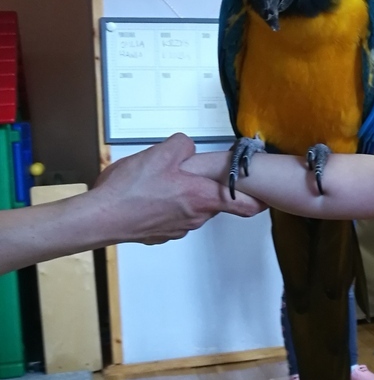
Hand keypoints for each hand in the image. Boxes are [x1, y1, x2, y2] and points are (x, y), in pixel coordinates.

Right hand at [92, 134, 263, 244]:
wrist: (101, 218)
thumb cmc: (131, 190)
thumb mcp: (160, 153)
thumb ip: (183, 146)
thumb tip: (189, 148)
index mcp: (203, 197)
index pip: (245, 205)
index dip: (259, 200)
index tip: (265, 194)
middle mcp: (196, 217)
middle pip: (215, 202)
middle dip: (208, 187)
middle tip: (193, 172)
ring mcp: (178, 228)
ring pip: (192, 209)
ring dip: (185, 195)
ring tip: (162, 180)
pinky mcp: (160, 234)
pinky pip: (172, 216)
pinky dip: (167, 205)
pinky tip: (148, 194)